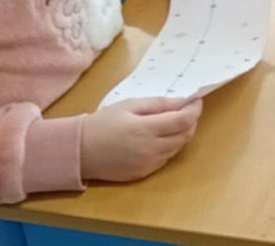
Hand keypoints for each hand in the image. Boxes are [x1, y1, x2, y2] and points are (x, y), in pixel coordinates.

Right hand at [80, 97, 202, 182]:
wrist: (78, 151)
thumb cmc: (102, 123)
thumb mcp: (128, 105)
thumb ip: (157, 104)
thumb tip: (181, 102)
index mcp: (146, 129)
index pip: (183, 120)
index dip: (194, 109)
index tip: (196, 101)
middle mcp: (151, 149)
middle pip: (185, 135)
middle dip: (191, 121)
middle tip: (185, 110)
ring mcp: (148, 164)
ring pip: (178, 148)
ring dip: (181, 134)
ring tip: (173, 122)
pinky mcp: (143, 173)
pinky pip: (166, 159)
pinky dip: (170, 147)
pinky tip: (160, 138)